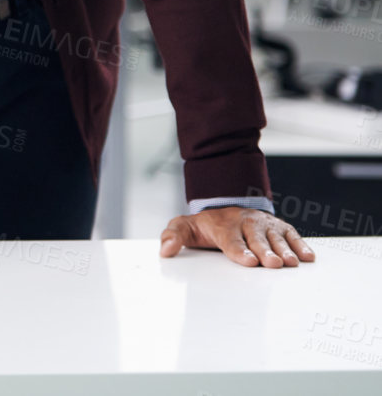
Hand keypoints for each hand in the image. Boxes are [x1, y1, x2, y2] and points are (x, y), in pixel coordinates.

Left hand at [159, 206, 314, 267]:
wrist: (225, 208)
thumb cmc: (206, 226)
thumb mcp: (184, 228)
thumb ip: (173, 237)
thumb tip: (165, 251)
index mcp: (223, 226)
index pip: (231, 240)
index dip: (240, 251)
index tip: (249, 261)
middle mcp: (246, 223)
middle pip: (256, 239)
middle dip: (265, 251)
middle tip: (273, 264)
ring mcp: (264, 225)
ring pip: (276, 238)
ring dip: (285, 250)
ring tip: (292, 263)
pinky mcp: (279, 227)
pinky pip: (292, 235)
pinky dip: (301, 245)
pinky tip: (308, 257)